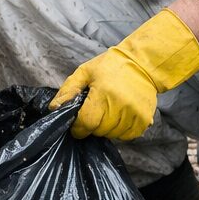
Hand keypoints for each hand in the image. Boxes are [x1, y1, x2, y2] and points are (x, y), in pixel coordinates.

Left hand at [50, 8, 198, 140]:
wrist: (143, 63)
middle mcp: (120, 106)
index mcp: (103, 93)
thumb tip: (54, 108)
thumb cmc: (111, 66)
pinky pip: (127, 136)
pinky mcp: (145, 120)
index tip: (77, 122)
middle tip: (96, 110)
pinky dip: (121, 131)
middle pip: (98, 131)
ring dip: (106, 128)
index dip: (78, 126)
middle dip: (92, 125)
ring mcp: (134, 114)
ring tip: (109, 111)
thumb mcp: (85, 72)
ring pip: (112, 135)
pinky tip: (120, 116)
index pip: (86, 123)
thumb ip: (68, 90)